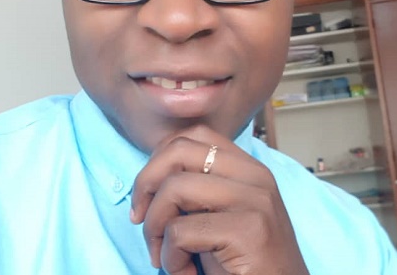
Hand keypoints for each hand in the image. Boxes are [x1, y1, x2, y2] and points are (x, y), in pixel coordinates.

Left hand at [130, 125, 309, 274]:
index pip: (193, 134)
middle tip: (141, 219)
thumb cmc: (242, 261)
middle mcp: (255, 175)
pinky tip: (186, 271)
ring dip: (155, 227)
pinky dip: (170, 257)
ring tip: (164, 254)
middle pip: (178, 150)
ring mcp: (255, 200)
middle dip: (146, 184)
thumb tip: (150, 178)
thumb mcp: (221, 213)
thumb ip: (199, 187)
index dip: (159, 159)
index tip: (148, 194)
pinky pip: (181, 231)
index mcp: (247, 167)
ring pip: (175, 188)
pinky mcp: (248, 230)